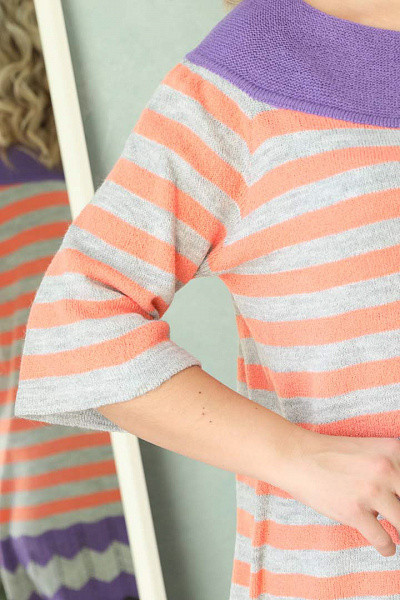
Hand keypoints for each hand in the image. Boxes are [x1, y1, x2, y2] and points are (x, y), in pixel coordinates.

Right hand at [282, 431, 399, 556]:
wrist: (296, 456)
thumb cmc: (331, 453)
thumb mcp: (369, 448)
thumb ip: (392, 465)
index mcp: (392, 450)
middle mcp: (386, 469)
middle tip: (399, 516)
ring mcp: (371, 491)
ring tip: (398, 533)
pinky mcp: (355, 512)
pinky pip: (384, 540)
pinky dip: (387, 548)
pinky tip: (386, 547)